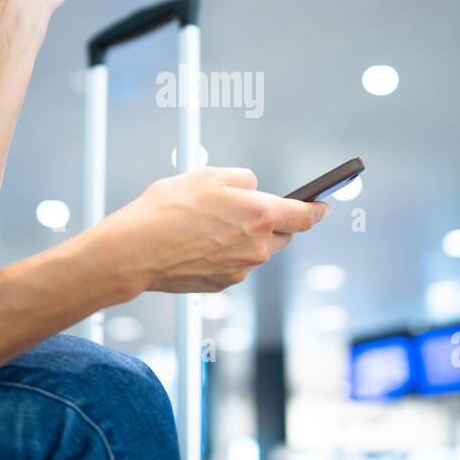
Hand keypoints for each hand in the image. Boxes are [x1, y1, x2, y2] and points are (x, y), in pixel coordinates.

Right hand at [99, 166, 329, 293]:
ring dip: (243, 239)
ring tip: (208, 225)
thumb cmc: (168, 210)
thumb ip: (242, 179)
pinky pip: (234, 266)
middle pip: (281, 236)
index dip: (317, 208)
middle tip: (243, 210)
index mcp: (262, 215)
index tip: (323, 206)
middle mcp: (258, 247)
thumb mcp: (208, 175)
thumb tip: (254, 188)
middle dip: (271, 223)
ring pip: (255, 252)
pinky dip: (225, 254)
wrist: (136, 250)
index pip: (305, 215)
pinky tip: (198, 243)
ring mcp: (241, 270)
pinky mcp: (222, 284)